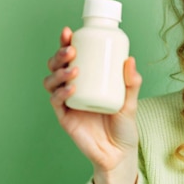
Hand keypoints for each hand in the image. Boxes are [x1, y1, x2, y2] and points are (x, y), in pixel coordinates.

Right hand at [43, 27, 142, 183]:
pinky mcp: (64, 117)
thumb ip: (132, 83)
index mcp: (86, 79)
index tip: (70, 31)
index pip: (72, 57)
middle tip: (71, 51)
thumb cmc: (123, 125)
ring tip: (74, 70)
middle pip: (56, 66)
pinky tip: (72, 88)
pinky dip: (61, 92)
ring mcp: (66, 102)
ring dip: (59, 72)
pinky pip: (56, 102)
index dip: (67, 42)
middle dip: (60, 55)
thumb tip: (130, 59)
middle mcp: (72, 88)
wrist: (119, 153)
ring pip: (51, 82)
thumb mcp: (130, 101)